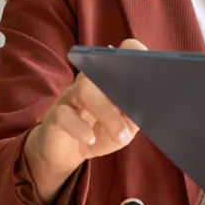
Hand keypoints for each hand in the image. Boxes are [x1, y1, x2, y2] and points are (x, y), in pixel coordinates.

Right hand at [23, 39, 142, 204]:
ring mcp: (70, 96)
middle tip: (137, 106)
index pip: (117, 56)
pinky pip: (64, 115)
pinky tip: (90, 138)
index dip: (131, 52)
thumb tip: (143, 112)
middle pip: (101, 70)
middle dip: (122, 83)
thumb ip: (134, 118)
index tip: (148, 65)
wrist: (65, 152)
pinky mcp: (55, 114)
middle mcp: (89, 82)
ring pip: (85, 90)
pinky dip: (80, 127)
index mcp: (107, 80)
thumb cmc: (98, 132)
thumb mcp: (122, 128)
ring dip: (107, 114)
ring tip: (120, 135)